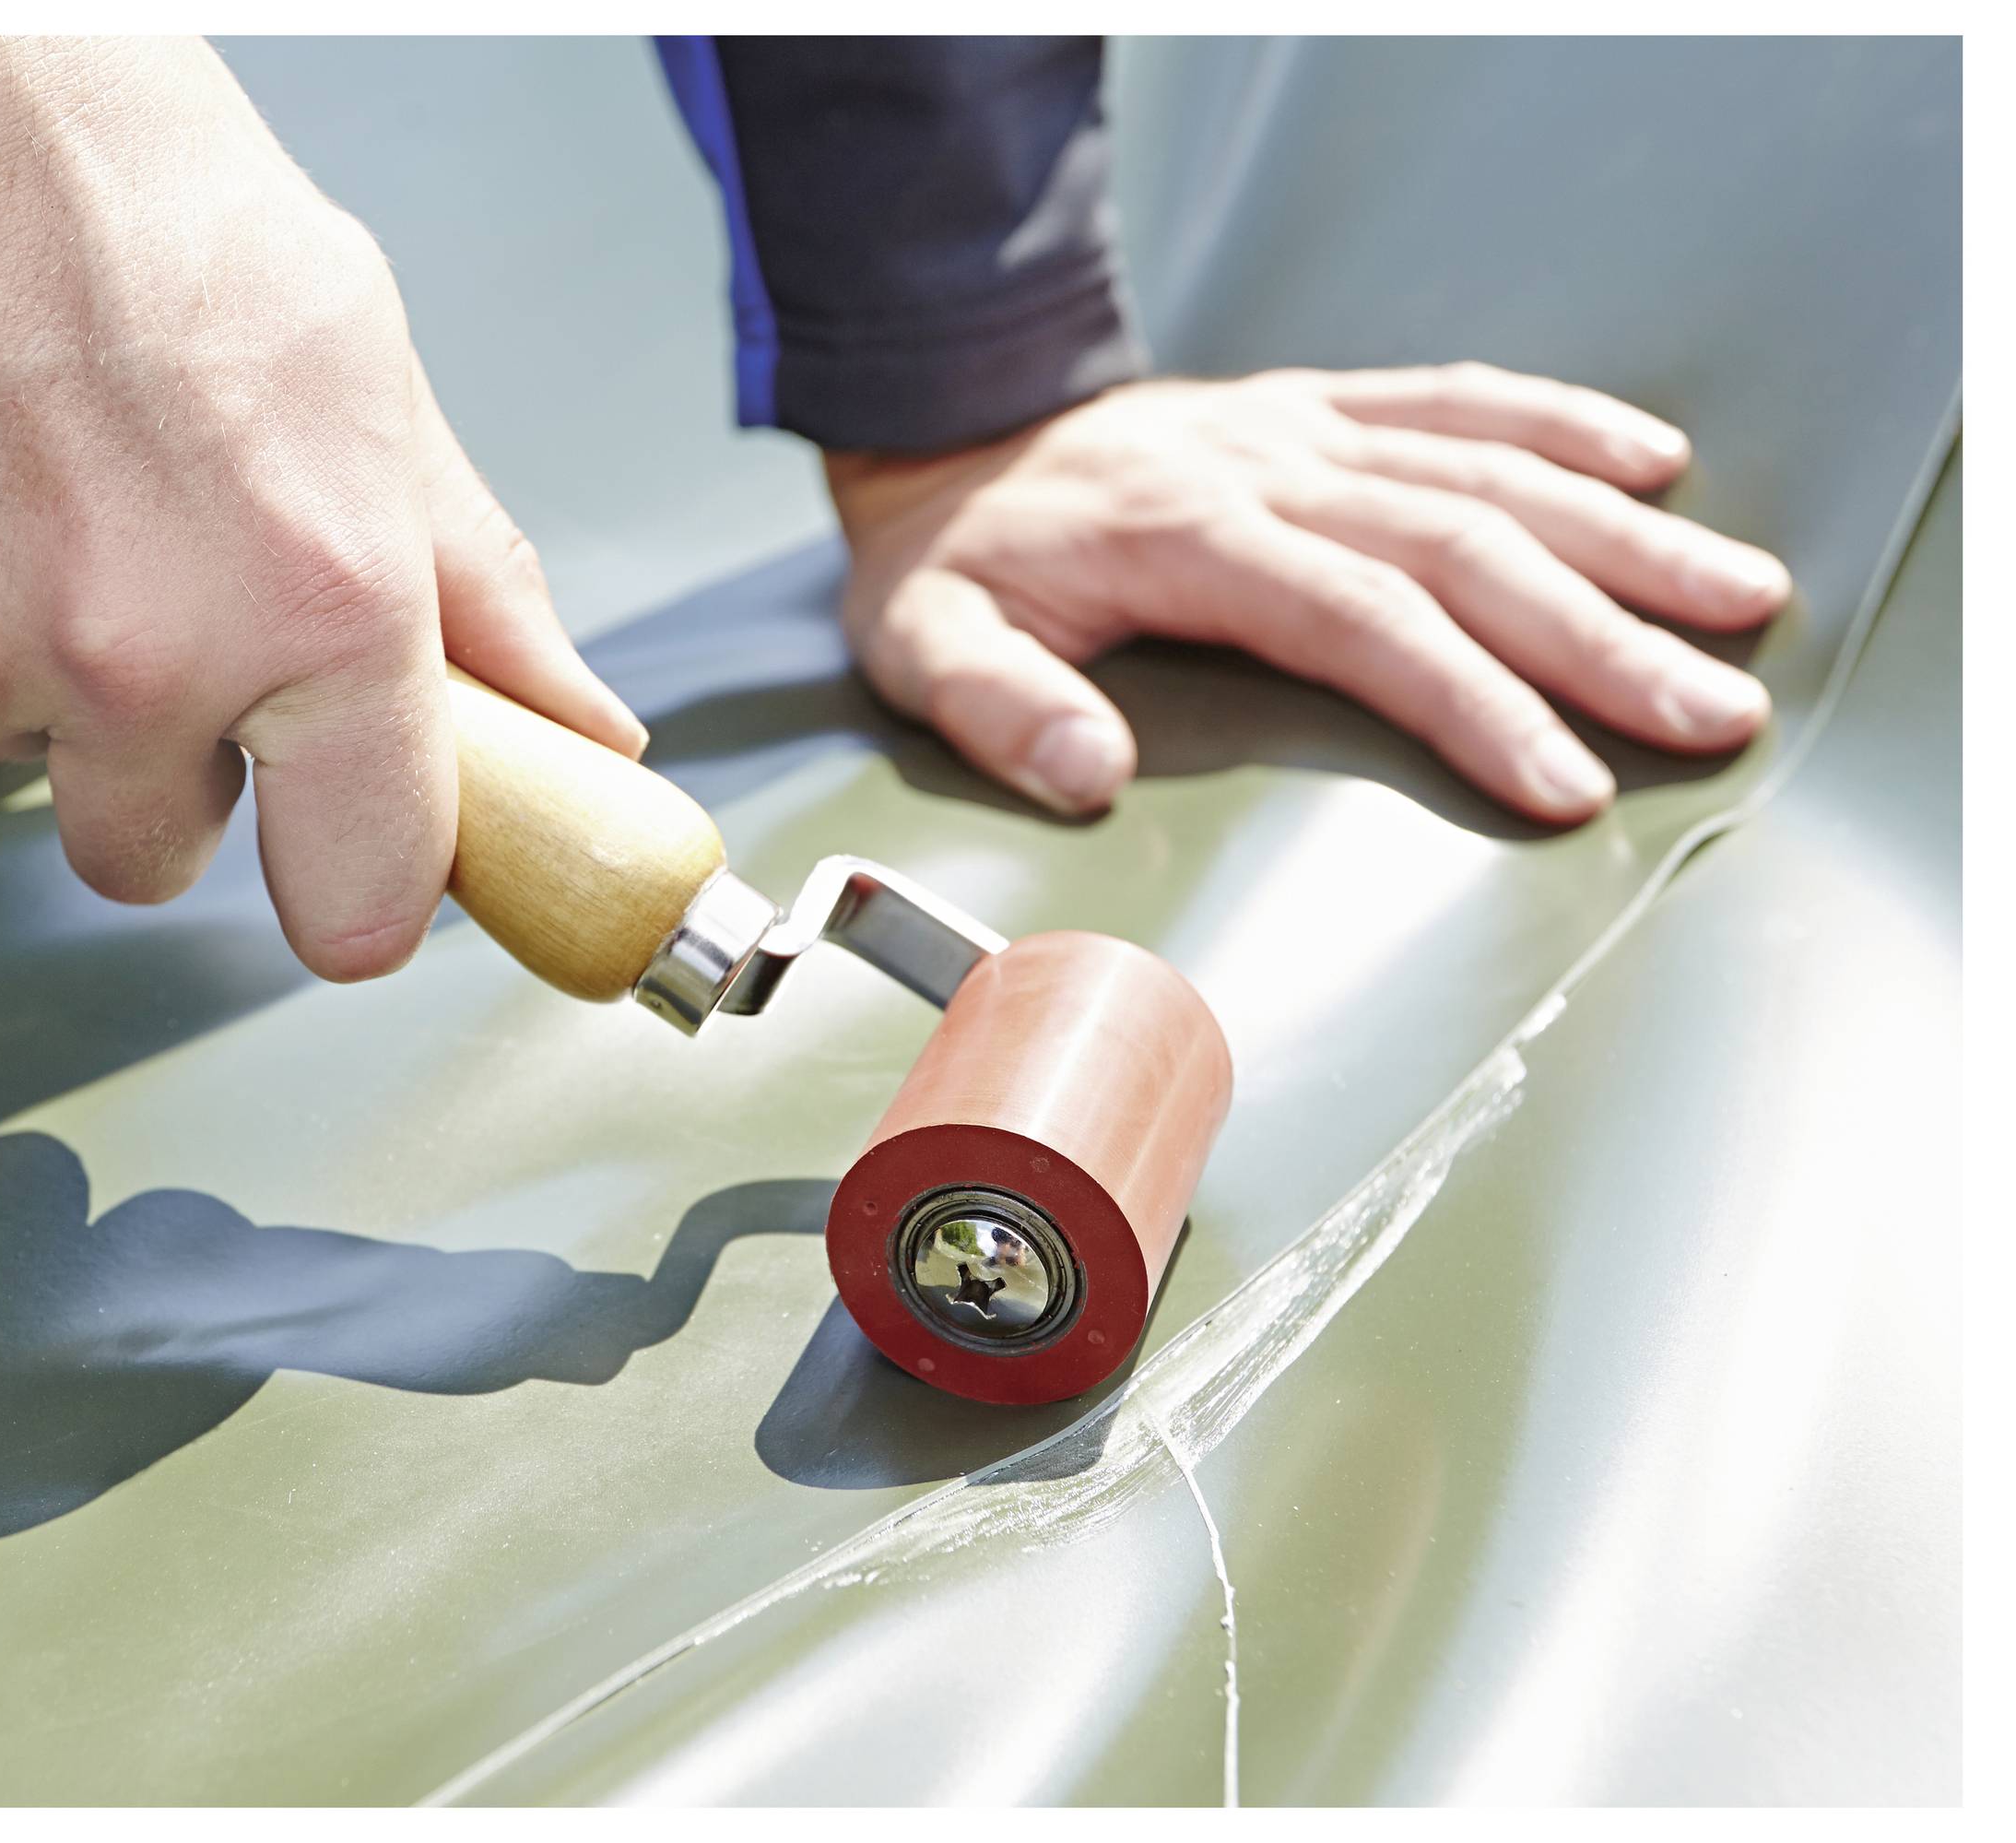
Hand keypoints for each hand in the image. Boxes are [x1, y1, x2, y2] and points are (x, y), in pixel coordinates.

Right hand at [0, 37, 641, 978]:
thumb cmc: (144, 198)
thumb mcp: (370, 380)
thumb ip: (479, 592)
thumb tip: (577, 726)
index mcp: (313, 602)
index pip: (364, 903)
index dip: (367, 888)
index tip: (362, 856)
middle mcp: (136, 657)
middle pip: (158, 865)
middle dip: (179, 780)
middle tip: (187, 636)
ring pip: (29, 765)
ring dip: (53, 686)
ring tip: (64, 505)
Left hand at [825, 363, 1790, 824]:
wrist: (942, 434)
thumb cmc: (949, 565)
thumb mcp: (922, 646)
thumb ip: (999, 709)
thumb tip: (1087, 769)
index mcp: (1187, 535)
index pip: (1363, 620)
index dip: (1472, 701)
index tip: (1563, 780)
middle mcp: (1269, 466)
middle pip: (1466, 545)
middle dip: (1600, 636)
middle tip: (1711, 713)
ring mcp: (1305, 425)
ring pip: (1492, 471)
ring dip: (1623, 538)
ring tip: (1741, 601)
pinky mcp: (1320, 405)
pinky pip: (1459, 398)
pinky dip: (1562, 422)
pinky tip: (1653, 463)